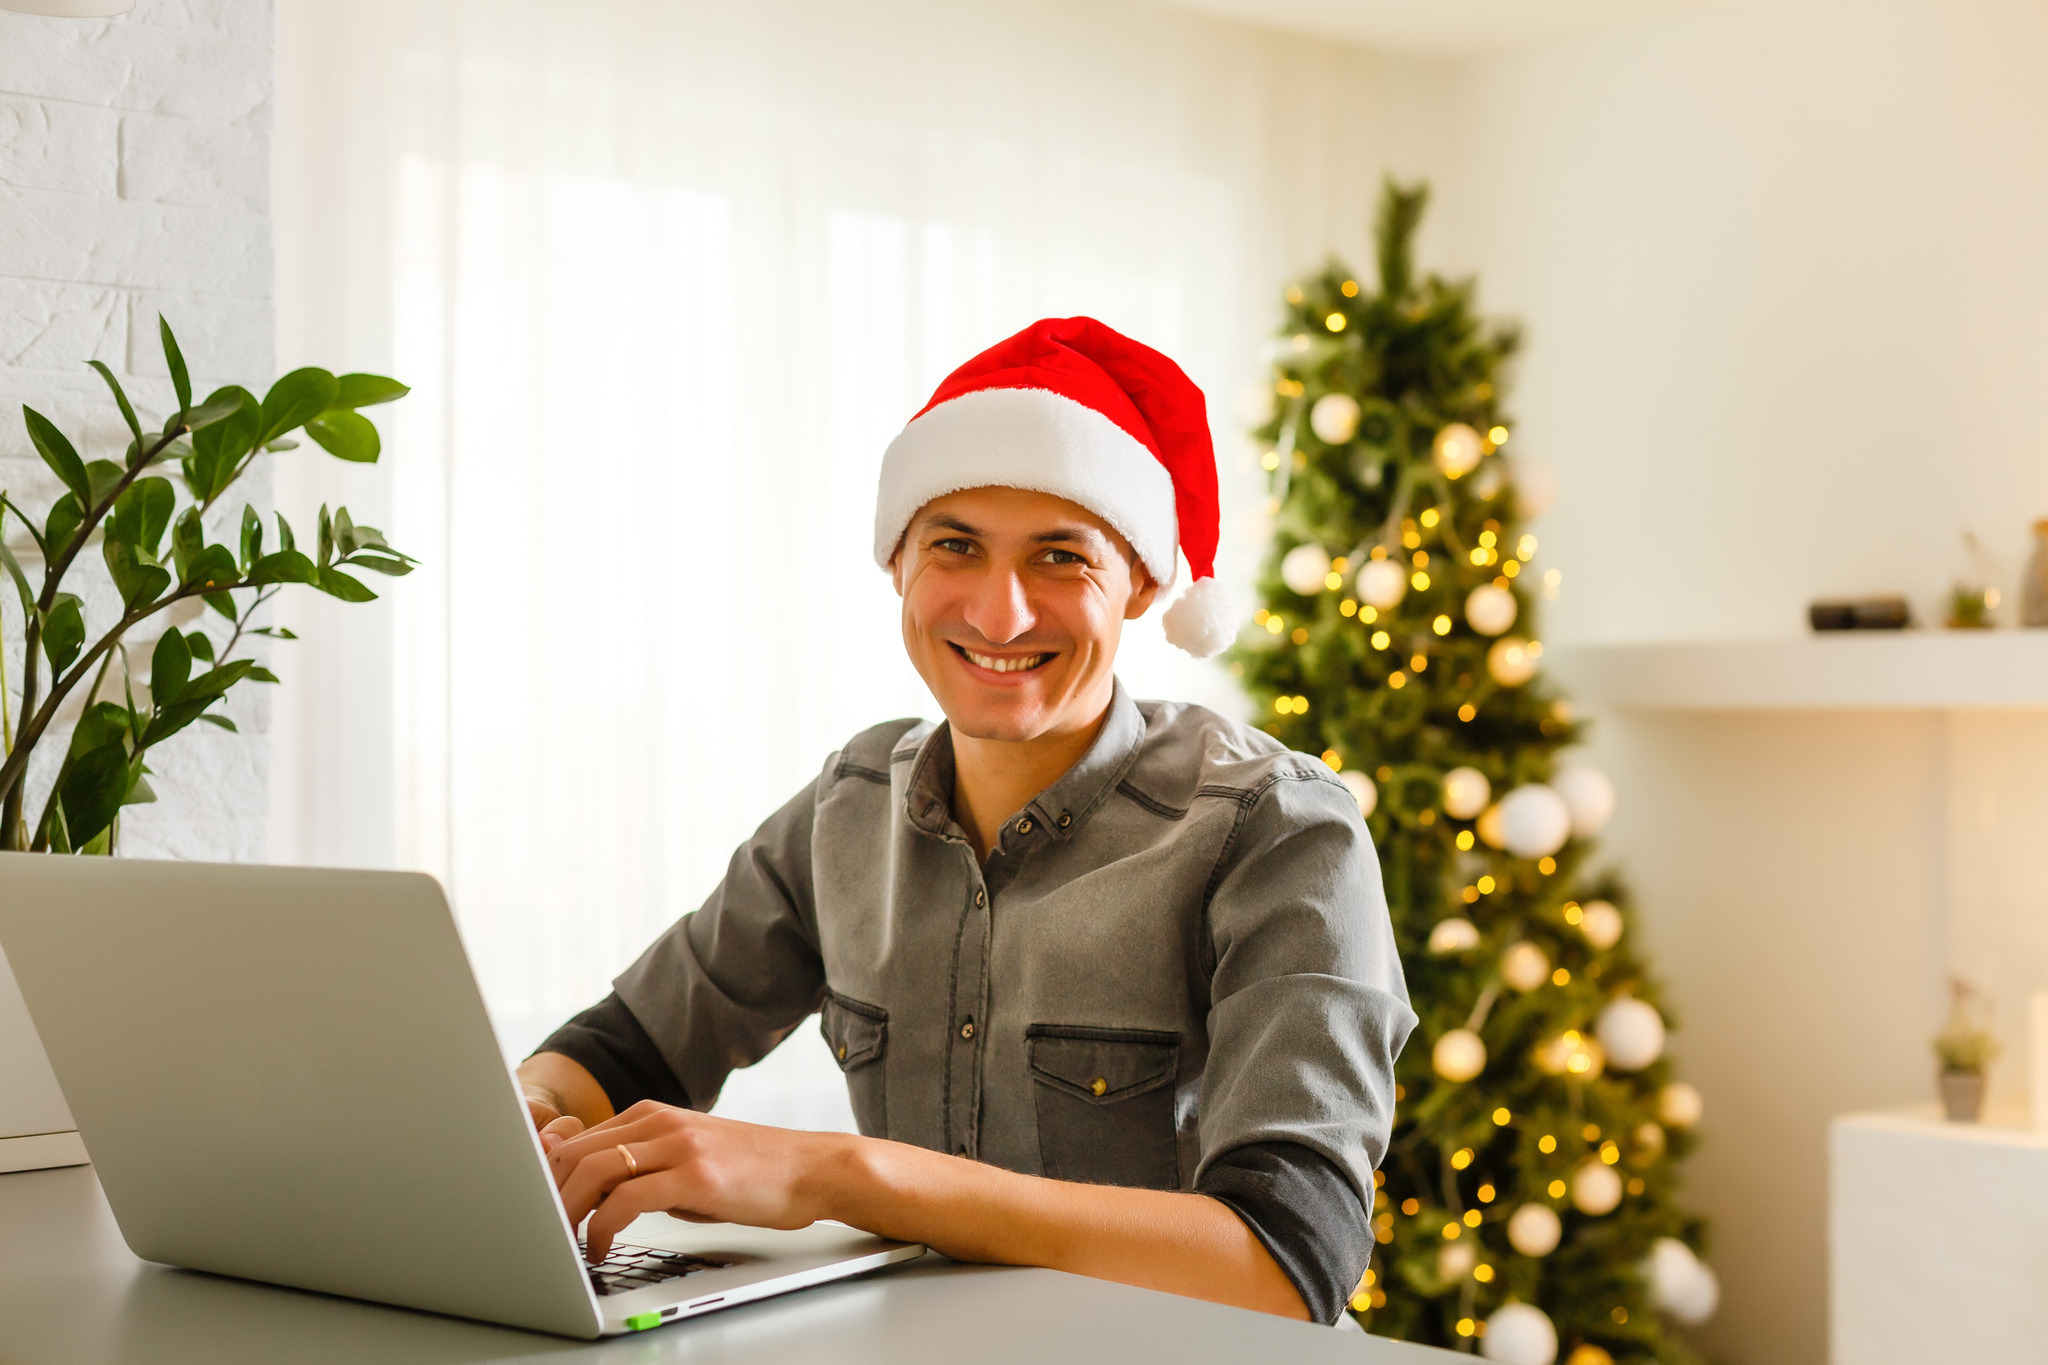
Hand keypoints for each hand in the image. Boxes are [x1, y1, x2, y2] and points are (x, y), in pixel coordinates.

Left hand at [545, 1100, 845, 1260]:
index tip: (537, 1211)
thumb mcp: (687, 1159)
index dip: (545, 1179)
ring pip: (593, 1171)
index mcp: (652, 1115)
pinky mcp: (695, 1175)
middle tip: (543, 1233)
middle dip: (547, 1197)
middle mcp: (660, 1122)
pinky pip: (627, 1199)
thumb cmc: (751, 1171)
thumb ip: (642, 1166)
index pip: (575, 1141)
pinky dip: (602, 1227)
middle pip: (574, 1153)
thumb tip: (592, 1192)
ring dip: (568, 1213)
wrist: (811, 1169)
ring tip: (565, 1243)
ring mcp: (678, 1145)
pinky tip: (602, 1247)